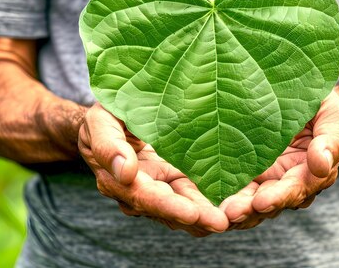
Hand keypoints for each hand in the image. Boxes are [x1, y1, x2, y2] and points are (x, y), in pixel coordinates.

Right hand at [78, 102, 228, 236]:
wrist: (116, 117)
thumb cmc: (108, 115)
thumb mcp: (101, 121)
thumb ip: (107, 144)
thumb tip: (123, 171)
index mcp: (120, 180)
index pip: (145, 197)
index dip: (168, 206)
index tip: (191, 213)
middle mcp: (142, 191)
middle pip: (170, 211)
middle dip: (196, 218)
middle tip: (222, 222)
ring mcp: (163, 188)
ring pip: (187, 210)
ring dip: (208, 214)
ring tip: (234, 216)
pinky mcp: (179, 182)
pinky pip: (197, 197)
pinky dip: (215, 201)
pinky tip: (237, 202)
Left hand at [219, 91, 338, 229]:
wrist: (298, 96)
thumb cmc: (321, 103)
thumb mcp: (333, 114)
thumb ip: (331, 139)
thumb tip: (321, 166)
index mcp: (314, 172)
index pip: (298, 188)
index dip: (280, 196)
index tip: (262, 202)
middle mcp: (289, 181)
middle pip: (271, 202)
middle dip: (251, 209)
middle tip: (231, 213)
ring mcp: (267, 179)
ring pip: (251, 202)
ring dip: (236, 208)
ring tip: (217, 213)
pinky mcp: (247, 172)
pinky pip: (235, 188)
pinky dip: (222, 196)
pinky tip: (205, 202)